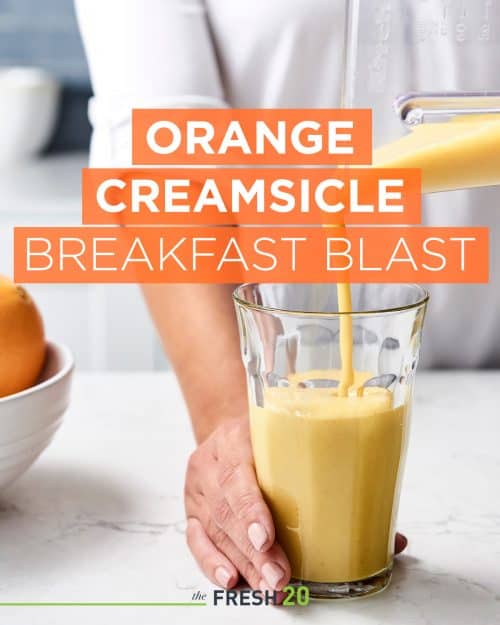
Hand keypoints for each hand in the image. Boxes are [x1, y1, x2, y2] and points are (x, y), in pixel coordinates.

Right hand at [184, 416, 408, 590]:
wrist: (227, 430)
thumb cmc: (268, 438)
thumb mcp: (295, 438)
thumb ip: (334, 479)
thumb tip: (393, 539)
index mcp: (236, 437)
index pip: (238, 472)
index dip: (251, 507)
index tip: (266, 537)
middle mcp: (212, 462)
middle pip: (227, 509)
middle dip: (254, 550)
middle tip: (279, 577)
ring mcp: (198, 488)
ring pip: (214, 530)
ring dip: (244, 563)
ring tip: (269, 586)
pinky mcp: (193, 510)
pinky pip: (196, 540)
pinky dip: (212, 563)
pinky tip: (232, 580)